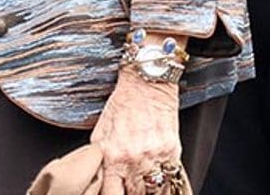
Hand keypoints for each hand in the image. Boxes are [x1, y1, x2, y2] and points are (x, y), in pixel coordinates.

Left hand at [91, 72, 182, 194]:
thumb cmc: (122, 106)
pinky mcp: (172, 151)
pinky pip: (170, 177)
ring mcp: (154, 157)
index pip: (111, 194)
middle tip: (129, 184)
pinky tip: (159, 176)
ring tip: (143, 179)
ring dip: (148, 188)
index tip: (114, 192)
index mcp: (113, 157)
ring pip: (154, 190)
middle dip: (131, 191)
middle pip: (134, 194)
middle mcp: (134, 160)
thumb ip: (99, 160)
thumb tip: (98, 179)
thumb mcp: (101, 134)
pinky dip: (165, 180)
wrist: (146, 85)